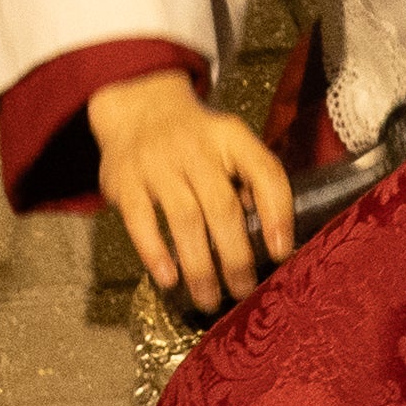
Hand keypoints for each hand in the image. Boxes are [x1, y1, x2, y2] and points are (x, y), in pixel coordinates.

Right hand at [89, 68, 295, 307]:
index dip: (278, 213)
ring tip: (209, 299)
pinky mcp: (124, 180)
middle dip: (236, 256)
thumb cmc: (196, 140)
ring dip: (200, 266)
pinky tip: (169, 279)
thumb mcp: (228, 144)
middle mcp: (195, 147)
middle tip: (243, 291)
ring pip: (185, 219)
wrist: (138, 106)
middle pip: (222, 206)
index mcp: (231, 137)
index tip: (281, 253)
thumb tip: (267, 236)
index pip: (264, 172)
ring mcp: (157, 162)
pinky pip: (141, 220)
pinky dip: (155, 252)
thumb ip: (249, 181)